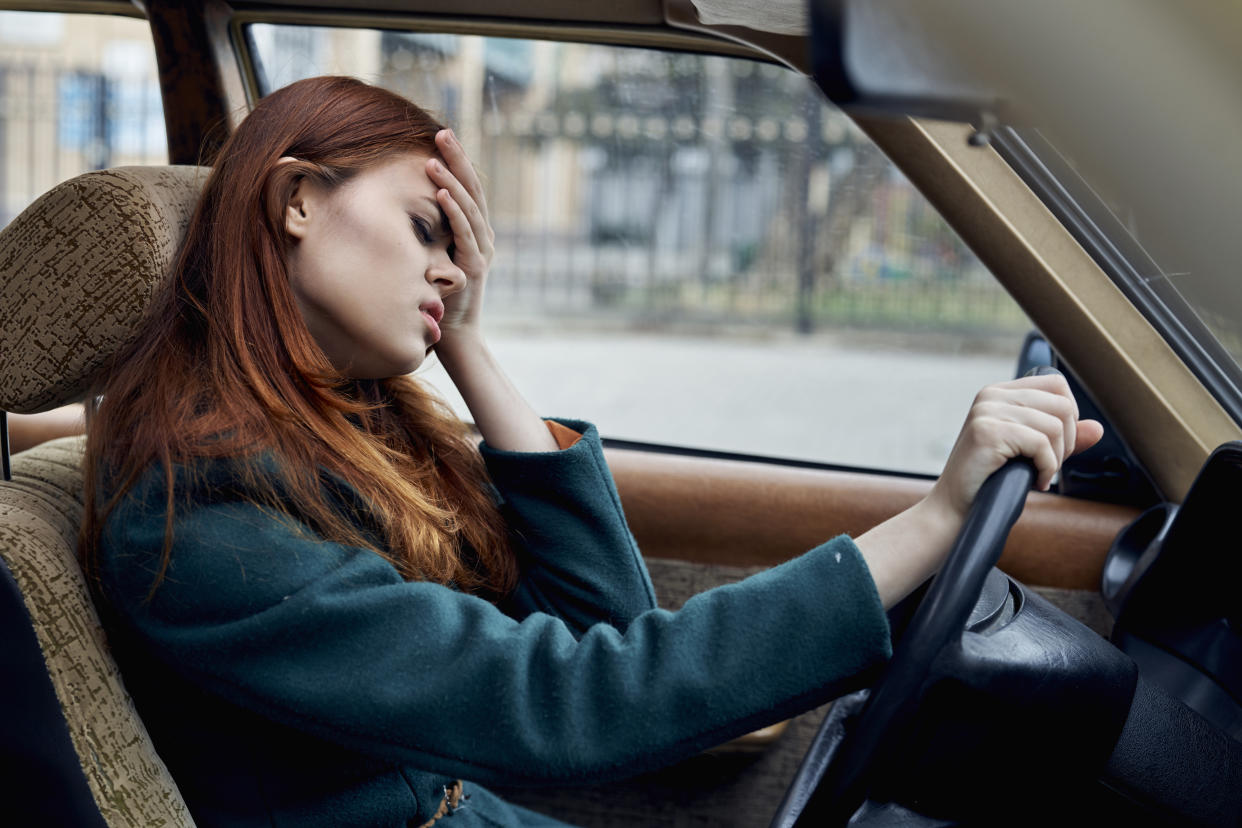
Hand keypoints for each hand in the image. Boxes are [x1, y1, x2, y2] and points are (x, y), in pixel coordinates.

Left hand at [426, 129, 494, 334]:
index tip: (442, 136)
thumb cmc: (439, 295)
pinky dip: (454, 210)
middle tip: (443, 132)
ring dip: (451, 180)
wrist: (455, 333)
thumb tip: (404, 207)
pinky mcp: (475, 266)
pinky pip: (464, 232)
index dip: (457, 161)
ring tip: (434, 158)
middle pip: (473, 189)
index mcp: (474, 231)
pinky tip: (442, 192)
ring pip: (469, 207)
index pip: (467, 189)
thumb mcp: (433, 256)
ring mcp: (481, 250)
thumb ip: (429, 233)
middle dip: (457, 159)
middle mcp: (482, 236)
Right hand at [927, 374, 1104, 521]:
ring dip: (1056, 458)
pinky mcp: (988, 432)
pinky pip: (1041, 444)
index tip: (1056, 445)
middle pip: (1062, 404)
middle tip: (1049, 466)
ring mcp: (987, 412)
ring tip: (1040, 475)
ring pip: (1055, 425)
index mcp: (998, 393)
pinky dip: (1047, 468)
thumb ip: (1061, 438)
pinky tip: (1034, 481)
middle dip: (1067, 441)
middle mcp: (991, 396)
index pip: (1055, 384)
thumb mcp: (1030, 453)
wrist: (954, 509)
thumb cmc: (990, 482)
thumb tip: (1098, 428)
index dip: (1069, 416)